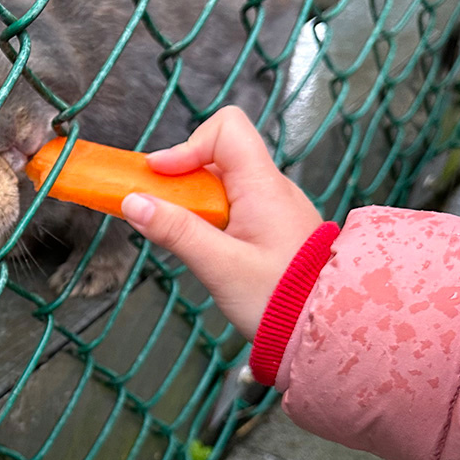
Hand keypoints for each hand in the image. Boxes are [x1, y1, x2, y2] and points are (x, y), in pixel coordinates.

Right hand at [120, 107, 322, 338]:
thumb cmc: (279, 301)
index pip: (227, 129)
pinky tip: (207, 248)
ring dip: (195, 202)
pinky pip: (235, 206)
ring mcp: (275, 207)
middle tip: (161, 212)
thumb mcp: (219, 267)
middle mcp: (273, 188)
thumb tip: (132, 201)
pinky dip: (211, 218)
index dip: (187, 145)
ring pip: (224, 183)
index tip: (160, 177)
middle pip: (218, 156)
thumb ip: (176, 231)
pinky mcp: (274, 227)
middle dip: (182, 179)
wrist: (327, 330)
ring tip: (183, 237)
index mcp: (263, 186)